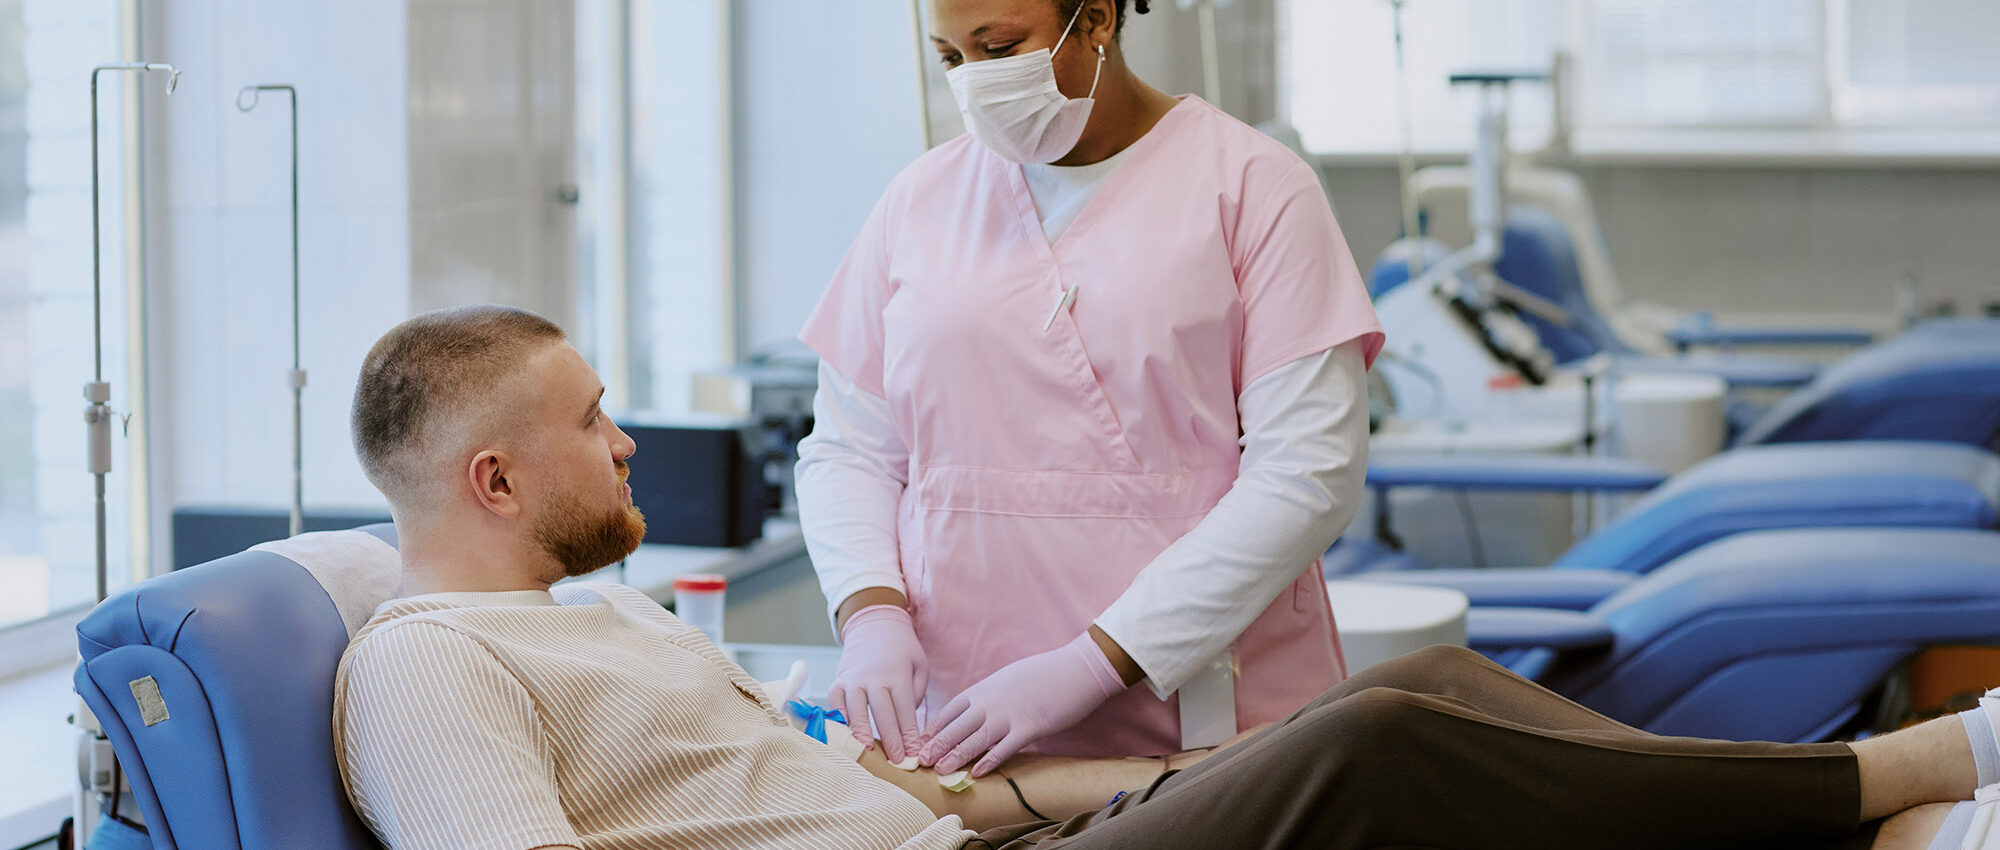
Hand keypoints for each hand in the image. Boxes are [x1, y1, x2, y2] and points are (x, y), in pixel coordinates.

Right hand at [827, 604, 927, 761]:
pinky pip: (836, 702)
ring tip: (867, 750)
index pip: (904, 709)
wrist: (874, 626)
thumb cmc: (902, 651)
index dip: (909, 733)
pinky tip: (843, 733)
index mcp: (898, 674)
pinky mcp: (839, 681)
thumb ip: (917, 693)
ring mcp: (853, 678)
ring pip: (856, 707)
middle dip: (890, 738)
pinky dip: (839, 717)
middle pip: (882, 711)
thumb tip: (907, 723)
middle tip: (897, 760)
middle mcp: (874, 676)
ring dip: (861, 730)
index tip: (913, 753)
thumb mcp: (919, 665)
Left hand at [919, 631, 1126, 777]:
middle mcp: (991, 701)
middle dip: (937, 745)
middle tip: (920, 762)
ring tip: (940, 770)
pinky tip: (977, 773)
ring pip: (975, 739)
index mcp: (984, 688)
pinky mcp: (1029, 727)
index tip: (920, 742)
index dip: (934, 727)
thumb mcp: (1007, 678)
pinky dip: (989, 761)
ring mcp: (1009, 714)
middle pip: (957, 726)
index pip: (951, 710)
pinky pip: (1004, 748)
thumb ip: (989, 695)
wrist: (1076, 669)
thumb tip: (976, 710)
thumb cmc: (1043, 674)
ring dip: (956, 755)